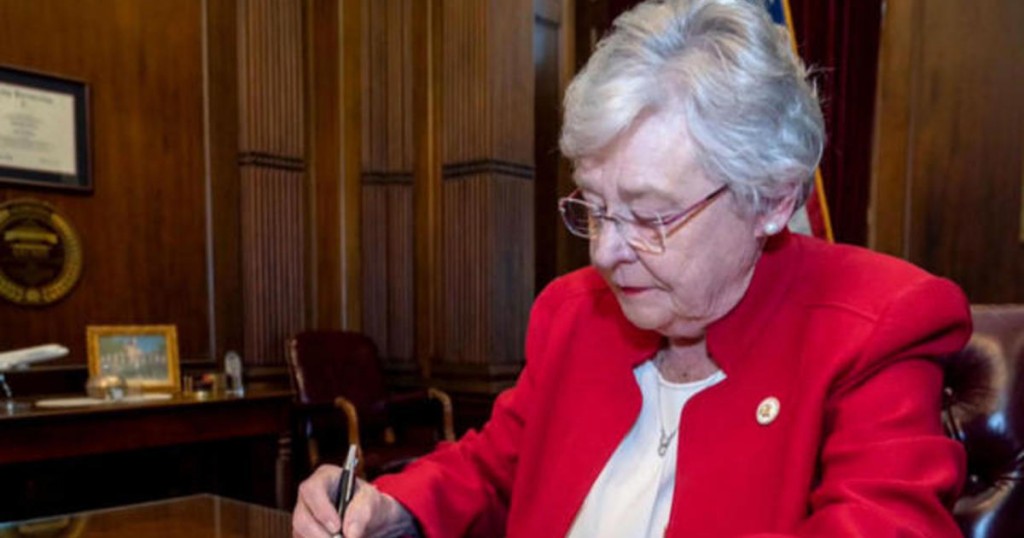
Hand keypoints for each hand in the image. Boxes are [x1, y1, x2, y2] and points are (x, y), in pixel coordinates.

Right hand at [293, 465, 417, 537]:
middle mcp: (308, 496)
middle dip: (319, 534)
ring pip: (300, 533)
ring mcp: (303, 515)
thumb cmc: (369, 503)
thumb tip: (350, 533)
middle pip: (301, 517)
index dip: (321, 509)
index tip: (336, 527)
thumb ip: (364, 511)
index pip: (312, 489)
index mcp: (324, 478)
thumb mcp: (373, 500)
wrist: (370, 519)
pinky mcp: (303, 532)